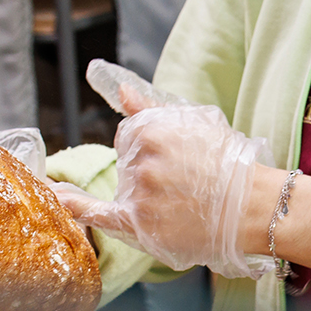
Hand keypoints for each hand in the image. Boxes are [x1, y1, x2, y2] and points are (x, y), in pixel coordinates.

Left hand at [57, 61, 272, 278]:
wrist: (253, 206)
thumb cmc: (229, 163)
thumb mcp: (193, 121)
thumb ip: (148, 106)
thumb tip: (117, 86)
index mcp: (151, 128)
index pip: (129, 136)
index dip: (151, 149)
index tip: (177, 159)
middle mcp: (141, 160)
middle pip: (126, 164)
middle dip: (149, 171)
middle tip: (186, 183)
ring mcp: (140, 194)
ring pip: (127, 190)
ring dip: (147, 195)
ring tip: (184, 201)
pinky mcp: (141, 225)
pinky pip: (98, 214)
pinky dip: (75, 205)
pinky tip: (57, 197)